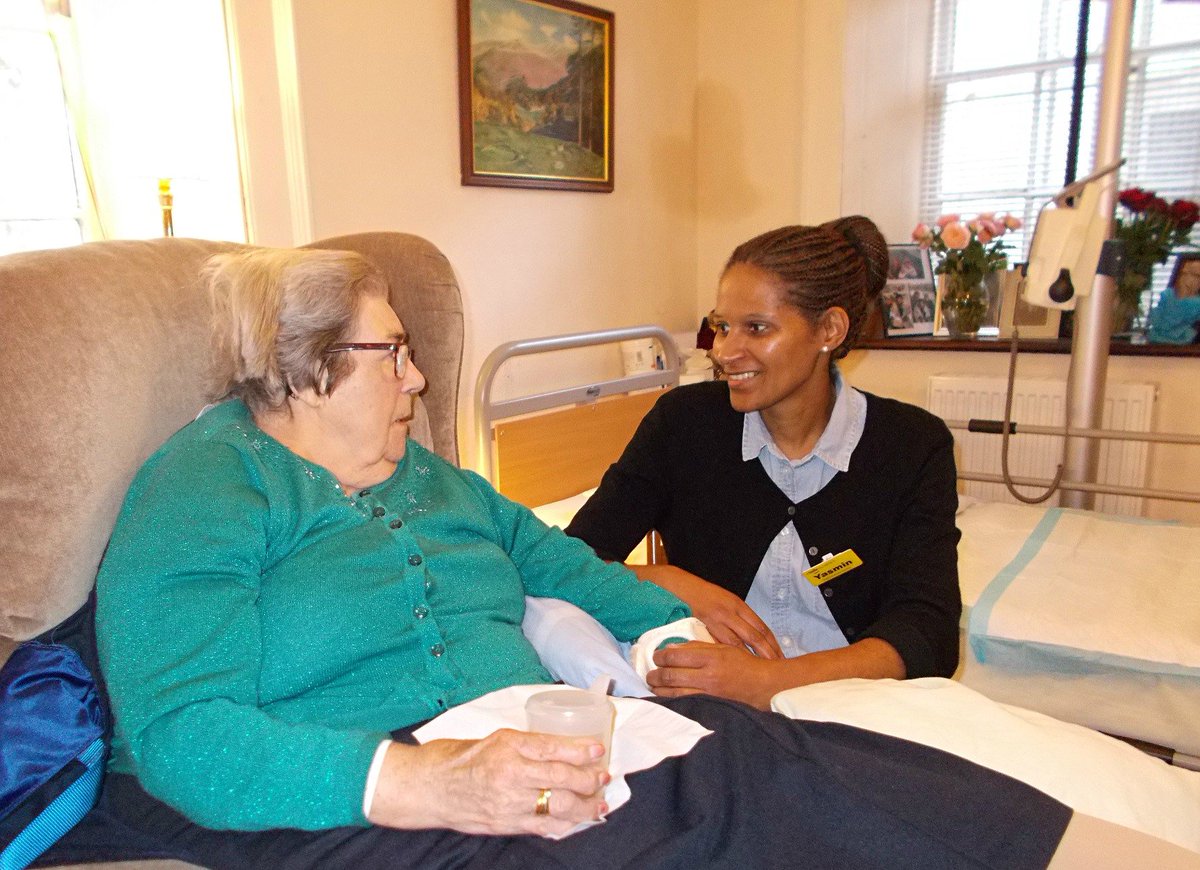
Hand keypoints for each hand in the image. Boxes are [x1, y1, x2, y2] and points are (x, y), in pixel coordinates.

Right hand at [368, 729, 609, 836]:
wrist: (428, 787)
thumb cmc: (459, 757)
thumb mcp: (496, 738)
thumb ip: (528, 744)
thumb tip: (564, 749)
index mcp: (507, 746)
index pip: (553, 749)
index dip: (581, 750)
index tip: (599, 750)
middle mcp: (510, 775)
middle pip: (560, 780)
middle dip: (588, 780)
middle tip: (603, 777)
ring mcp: (508, 804)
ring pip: (557, 807)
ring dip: (584, 806)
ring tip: (600, 802)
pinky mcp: (505, 824)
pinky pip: (543, 827)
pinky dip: (565, 825)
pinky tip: (578, 820)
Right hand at [633, 564, 782, 658]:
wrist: (677, 585)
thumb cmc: (700, 594)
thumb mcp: (723, 601)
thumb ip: (737, 616)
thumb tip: (751, 635)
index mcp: (738, 605)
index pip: (761, 627)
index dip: (773, 644)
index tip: (781, 657)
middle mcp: (731, 611)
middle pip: (755, 636)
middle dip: (768, 654)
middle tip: (777, 668)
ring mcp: (717, 618)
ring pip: (739, 642)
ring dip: (750, 658)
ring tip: (760, 672)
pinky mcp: (703, 623)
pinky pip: (718, 643)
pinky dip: (728, 655)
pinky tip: (733, 666)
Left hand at [647, 641, 787, 708]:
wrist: (764, 686)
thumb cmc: (743, 664)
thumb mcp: (722, 648)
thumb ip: (696, 647)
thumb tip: (671, 648)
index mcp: (710, 657)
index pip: (675, 656)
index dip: (660, 656)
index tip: (656, 656)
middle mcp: (708, 676)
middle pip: (671, 676)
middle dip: (655, 675)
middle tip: (650, 674)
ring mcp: (709, 694)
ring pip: (674, 694)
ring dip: (659, 691)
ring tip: (654, 687)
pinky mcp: (710, 707)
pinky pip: (685, 705)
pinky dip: (672, 701)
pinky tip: (666, 699)